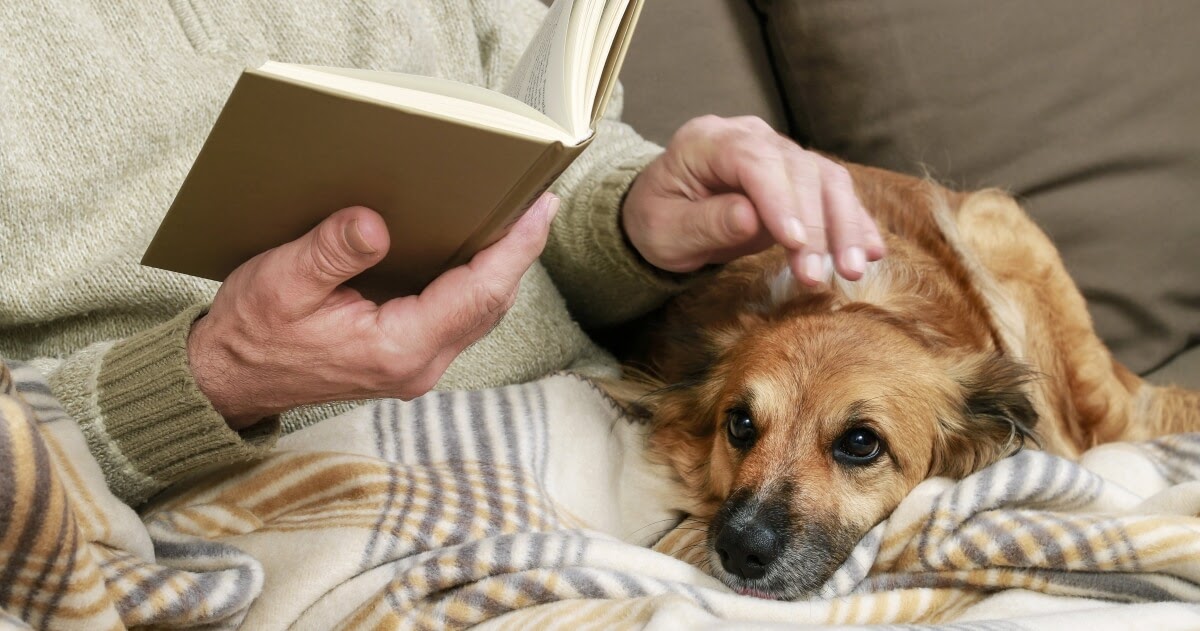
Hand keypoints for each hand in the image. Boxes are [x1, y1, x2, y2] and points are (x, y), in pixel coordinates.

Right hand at [187, 193, 559, 428]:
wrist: (230, 381)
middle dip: (518, 252)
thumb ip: (332, 253)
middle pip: (490, 304)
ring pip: (480, 313)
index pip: (477, 294)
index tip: (540, 209)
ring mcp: (418, 366)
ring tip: (518, 218)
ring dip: (501, 267)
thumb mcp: (281, 282)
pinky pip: (459, 317)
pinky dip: (476, 282)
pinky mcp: (410, 358)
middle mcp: (419, 364)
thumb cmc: (253, 333)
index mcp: (397, 348)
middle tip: (537, 200)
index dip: (514, 250)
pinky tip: (476, 250)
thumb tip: (376, 224)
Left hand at [622, 115, 884, 284]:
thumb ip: (706, 223)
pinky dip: (854, 222)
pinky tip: (870, 253)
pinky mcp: (798, 175)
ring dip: (845, 226)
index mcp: (706, 140)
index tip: (794, 242)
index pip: (752, 162)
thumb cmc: (658, 221)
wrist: (664, 213)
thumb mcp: (665, 231)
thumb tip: (750, 218)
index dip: (779, 200)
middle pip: (797, 169)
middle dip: (815, 225)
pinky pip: (834, 193)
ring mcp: (778, 152)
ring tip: (852, 270)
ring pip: (825, 178)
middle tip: (821, 275)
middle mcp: (748, 136)